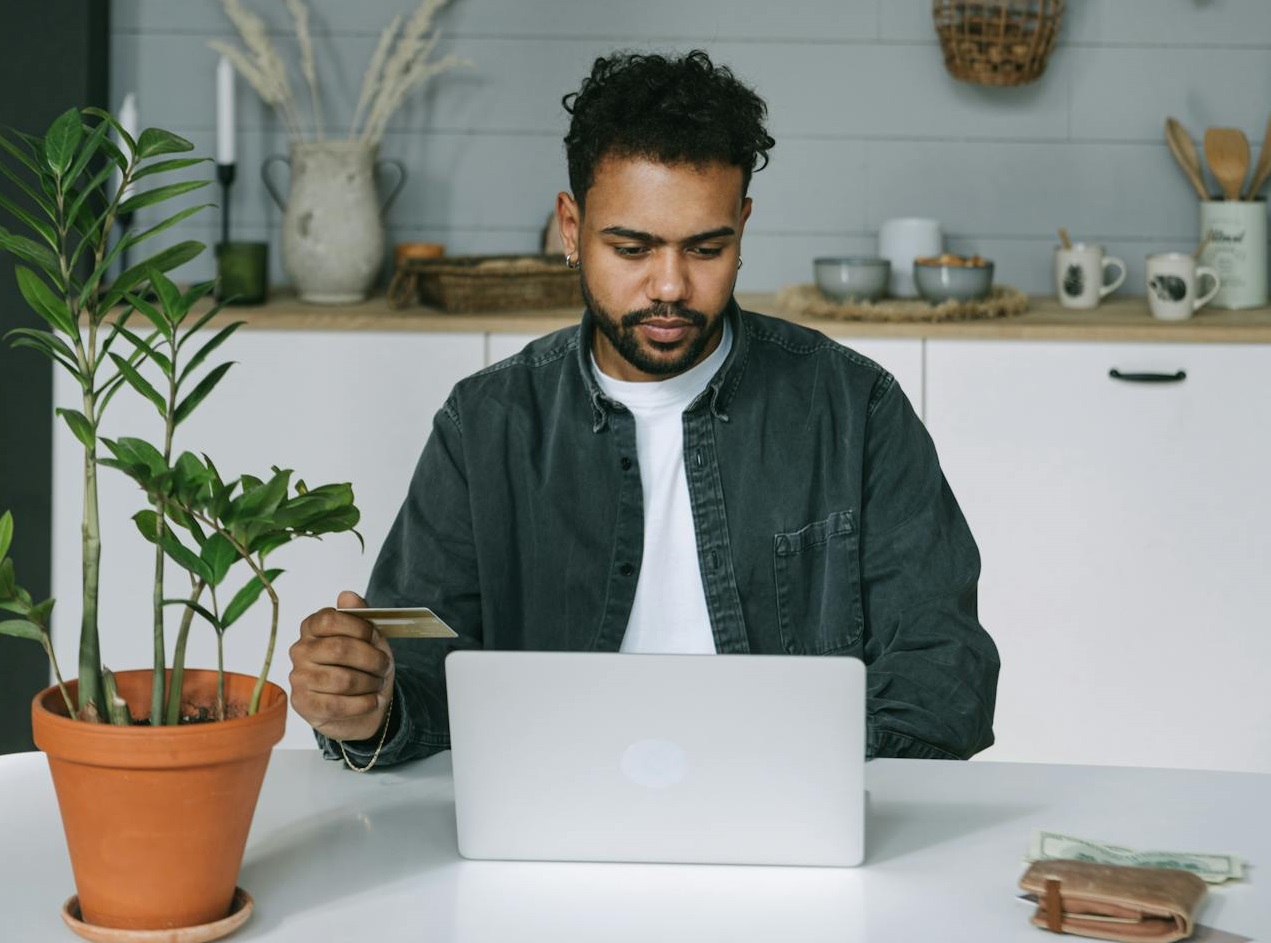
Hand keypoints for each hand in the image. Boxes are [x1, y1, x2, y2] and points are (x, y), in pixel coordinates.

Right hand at [289, 590, 394, 742]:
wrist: (361, 705)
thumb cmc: (363, 666)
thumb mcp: (369, 638)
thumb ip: (360, 615)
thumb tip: (347, 595)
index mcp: (312, 627)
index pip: (329, 619)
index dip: (359, 627)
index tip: (374, 637)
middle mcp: (300, 650)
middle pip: (339, 649)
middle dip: (371, 659)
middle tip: (384, 666)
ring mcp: (298, 677)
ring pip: (342, 680)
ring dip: (370, 683)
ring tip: (377, 683)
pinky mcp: (303, 704)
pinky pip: (337, 705)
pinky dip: (363, 704)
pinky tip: (371, 701)